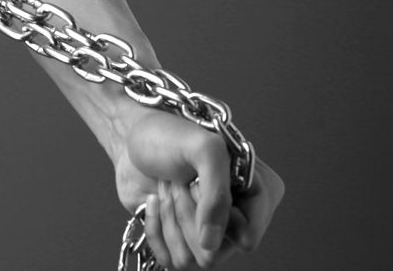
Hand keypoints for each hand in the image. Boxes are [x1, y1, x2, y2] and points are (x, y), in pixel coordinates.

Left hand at [115, 110, 283, 267]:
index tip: (199, 182)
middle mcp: (240, 218)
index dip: (217, 214)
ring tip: (167, 186)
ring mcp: (211, 230)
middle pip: (215, 251)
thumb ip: (218, 195)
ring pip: (191, 258)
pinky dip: (155, 226)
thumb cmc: (169, 133)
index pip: (247, 237)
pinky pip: (169, 259)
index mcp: (260, 193)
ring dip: (170, 217)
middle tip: (179, 179)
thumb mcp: (204, 149)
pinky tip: (154, 200)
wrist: (132, 135)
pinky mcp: (181, 238)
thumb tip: (211, 244)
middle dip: (187, 212)